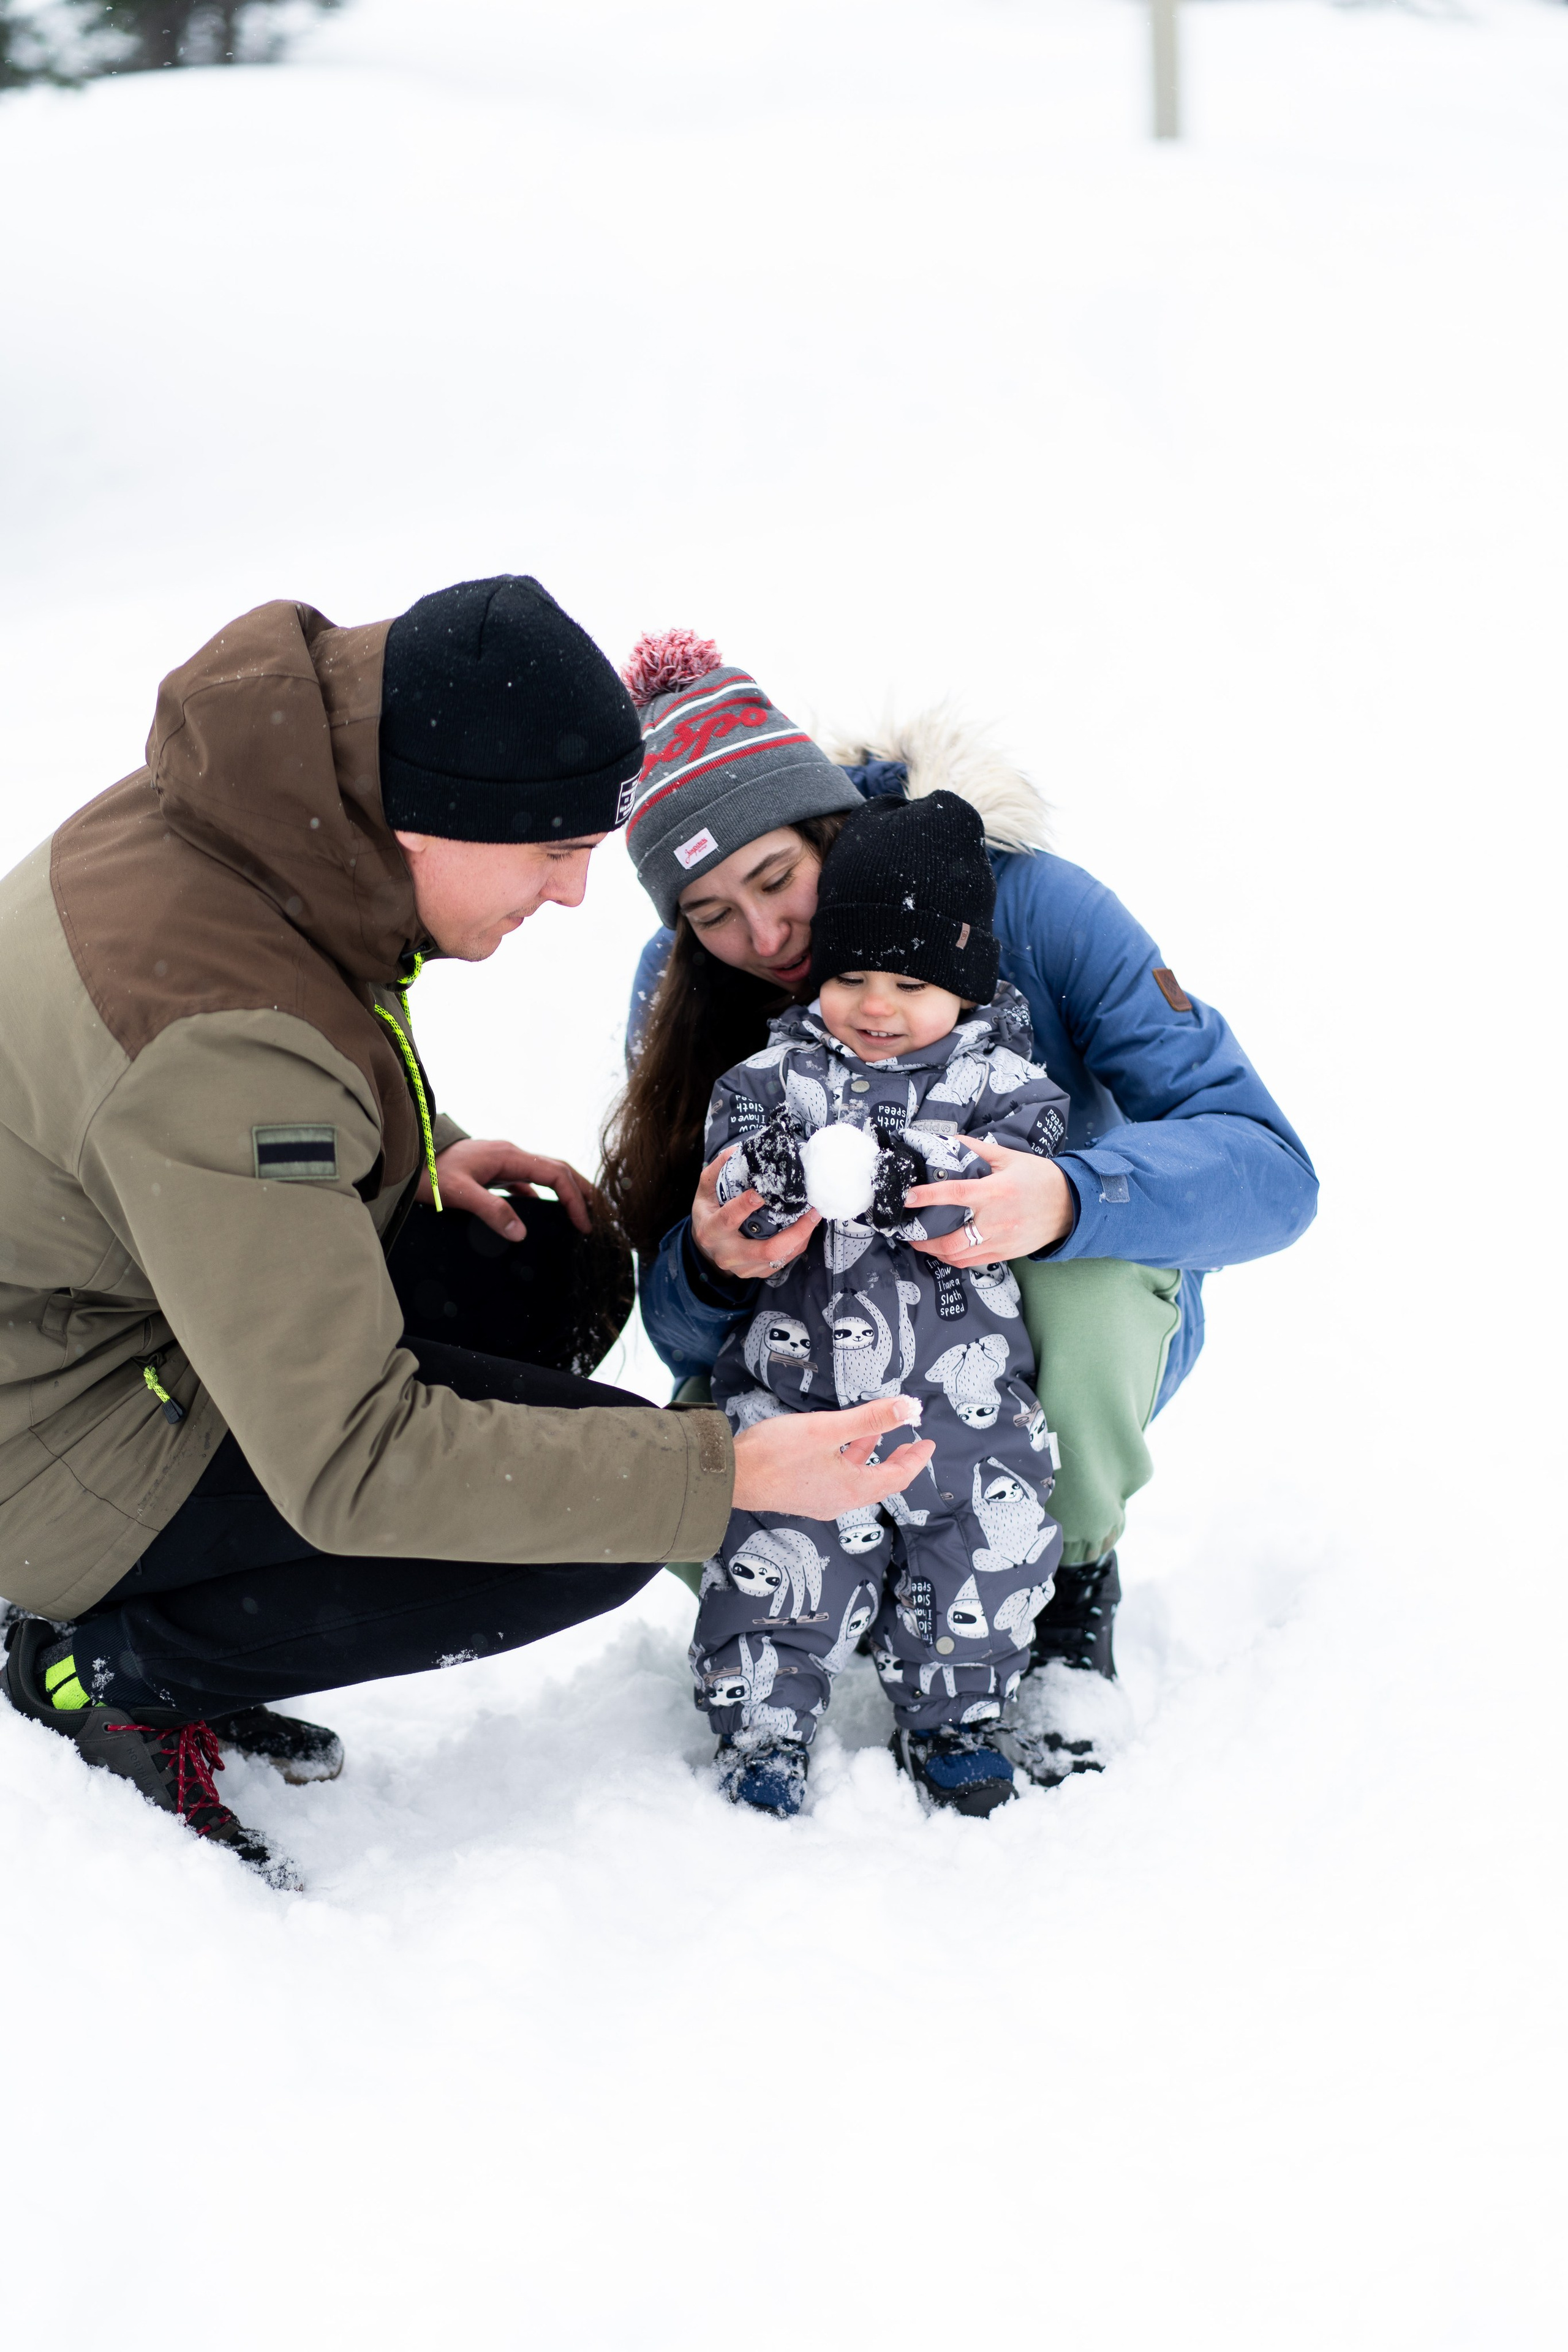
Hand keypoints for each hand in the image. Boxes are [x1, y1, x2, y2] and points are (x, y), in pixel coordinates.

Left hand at [421, 1137, 593, 1241]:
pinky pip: (527, 1181)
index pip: (556, 1174)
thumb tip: (521, 1233)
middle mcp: (510, 1154)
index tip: (584, 1224)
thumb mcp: (459, 1192)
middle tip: (599, 1215)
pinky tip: (541, 1214)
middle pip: (558, 1169)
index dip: (575, 1199)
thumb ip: (492, 1210)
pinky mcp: (493, 1171)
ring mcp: (502, 1162)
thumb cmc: (429, 1172)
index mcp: (509, 1156)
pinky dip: (543, 1195)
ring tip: (579, 1213)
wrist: (406, 1156)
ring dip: (565, 1192)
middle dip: (582, 1190)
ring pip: (545, 1174)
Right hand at [690, 1145, 821, 1279]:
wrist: (706, 1248)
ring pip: (779, 1258)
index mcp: (711, 1231)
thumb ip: (718, 1169)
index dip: (745, 1206)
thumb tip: (739, 1150)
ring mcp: (743, 1268)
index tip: (762, 1192)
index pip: (728, 1219)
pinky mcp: (757, 1272)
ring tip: (814, 1216)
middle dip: (794, 1232)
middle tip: (812, 1211)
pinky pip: (783, 1262)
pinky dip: (797, 1245)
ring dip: (801, 1238)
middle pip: (766, 1250)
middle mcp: (727, 1254)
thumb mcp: (705, 1190)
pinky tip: (806, 1228)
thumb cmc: (708, 1213)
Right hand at [731, 1396, 934, 1520]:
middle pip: (880, 1482)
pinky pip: (838, 1479)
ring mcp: (820, 1500)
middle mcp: (839, 1501)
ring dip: (871, 1457)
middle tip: (913, 1444)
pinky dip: (849, 1461)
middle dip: (898, 1461)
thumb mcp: (828, 1428)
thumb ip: (871, 1419)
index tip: (929, 1444)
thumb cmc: (774, 1454)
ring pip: (857, 1480)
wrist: (731, 1477)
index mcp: (851, 1489)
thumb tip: (909, 1408)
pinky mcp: (804, 1495)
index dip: (916, 1460)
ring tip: (878, 1436)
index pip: (897, 1477)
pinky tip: (840, 1443)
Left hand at [903, 1137, 1074, 1264]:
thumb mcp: (1009, 1157)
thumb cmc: (1039, 1177)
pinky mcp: (1006, 1254)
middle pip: (950, 1240)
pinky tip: (945, 1250)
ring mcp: (1001, 1241)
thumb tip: (947, 1141)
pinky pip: (972, 1262)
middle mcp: (996, 1221)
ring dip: (935, 1251)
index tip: (908, 1197)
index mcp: (996, 1192)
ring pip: (958, 1256)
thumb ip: (976, 1149)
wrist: (1071, 1204)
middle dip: (923, 1239)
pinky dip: (953, 1258)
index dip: (928, 1196)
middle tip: (909, 1231)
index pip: (955, 1194)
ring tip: (922, 1242)